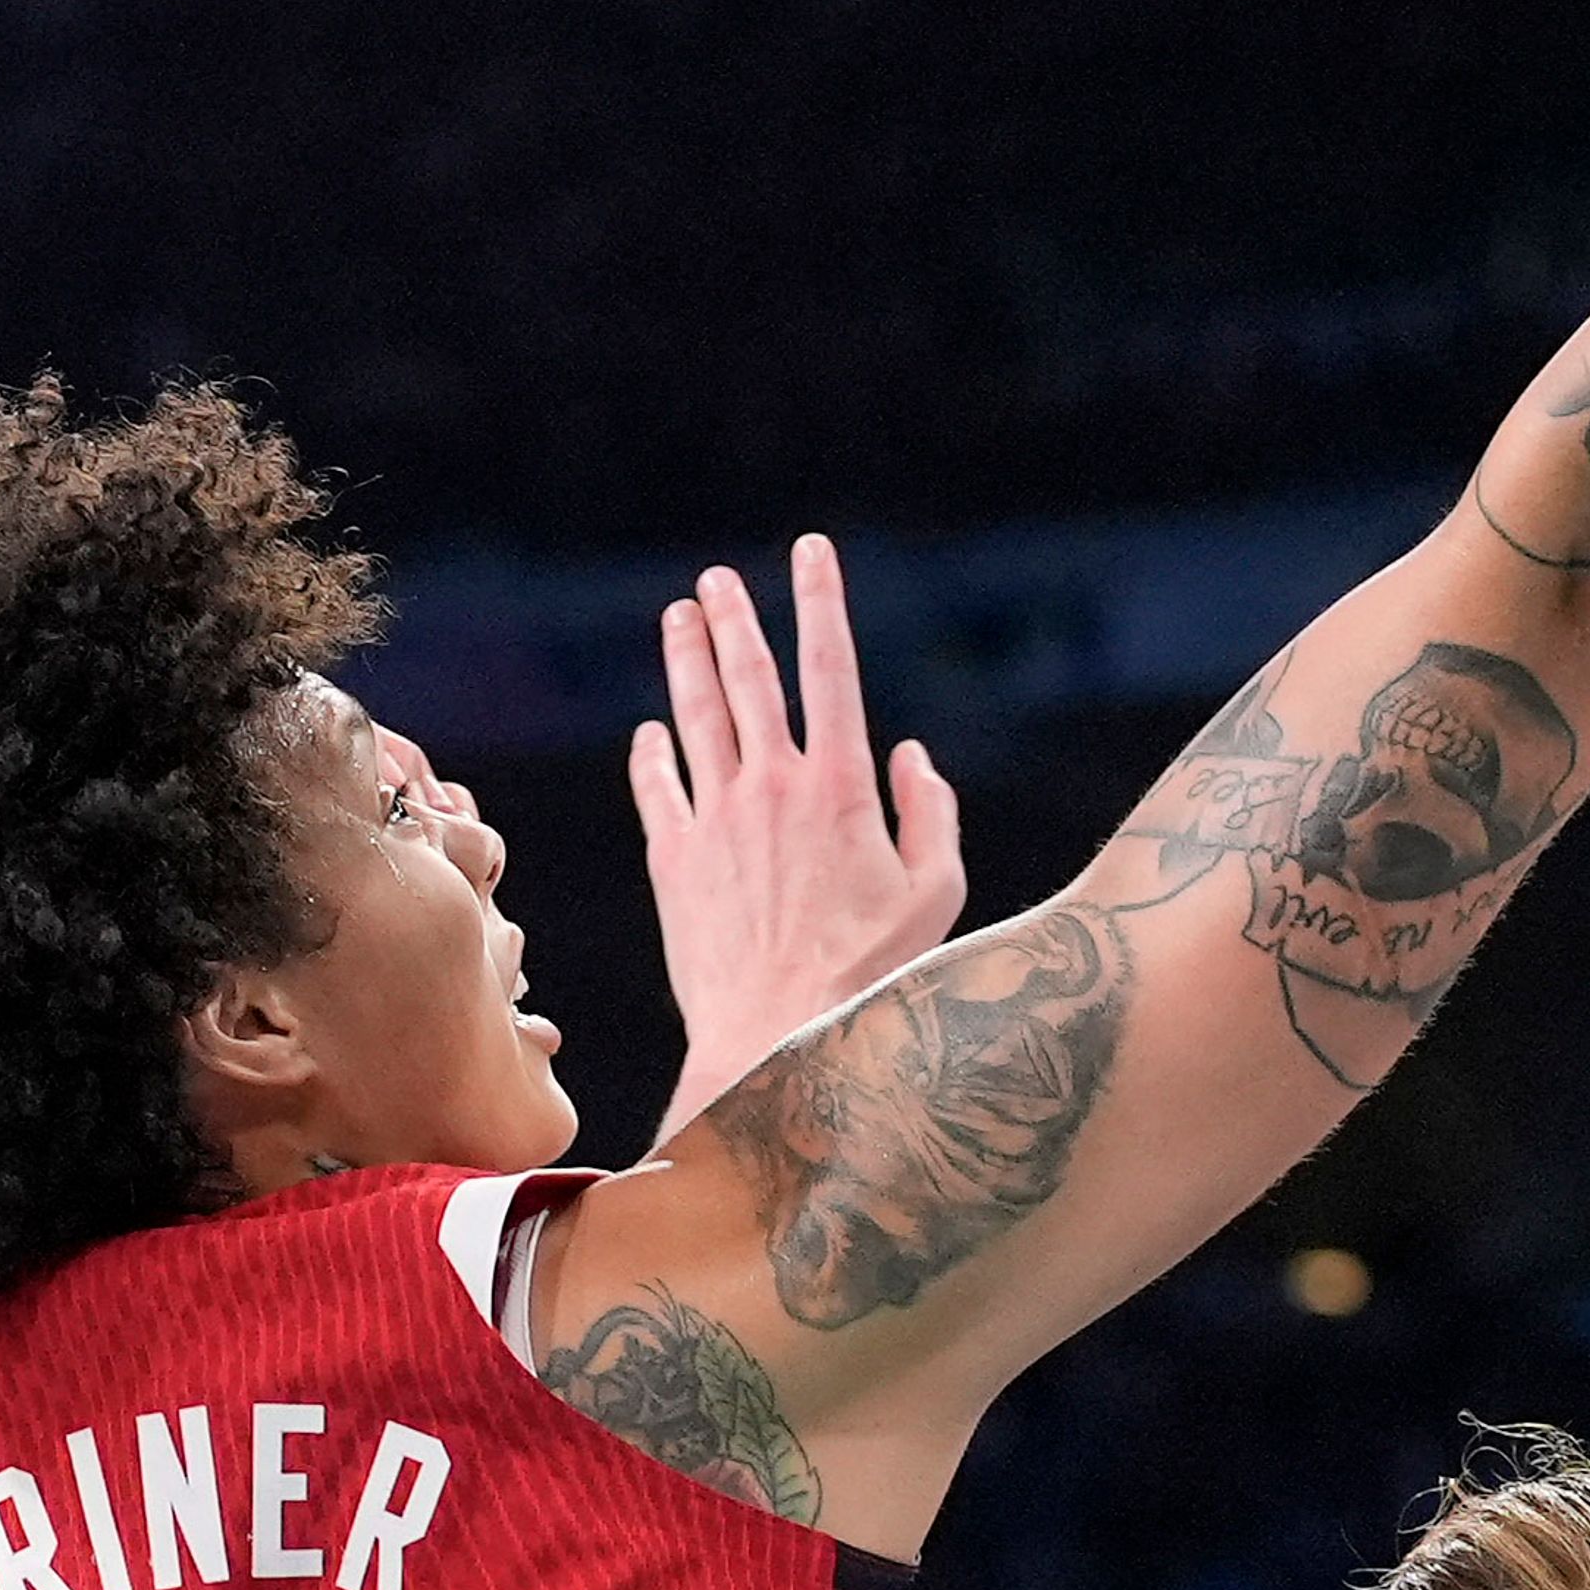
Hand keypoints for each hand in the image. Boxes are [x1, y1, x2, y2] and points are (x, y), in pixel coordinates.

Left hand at [632, 534, 965, 1138]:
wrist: (779, 1036)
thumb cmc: (871, 975)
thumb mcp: (936, 894)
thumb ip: (932, 814)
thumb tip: (913, 756)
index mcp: (842, 786)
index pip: (830, 667)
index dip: (821, 600)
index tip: (811, 553)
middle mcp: (772, 787)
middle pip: (748, 678)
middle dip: (734, 618)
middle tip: (718, 580)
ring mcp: (715, 819)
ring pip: (695, 716)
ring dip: (687, 661)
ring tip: (681, 618)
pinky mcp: (672, 859)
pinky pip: (657, 786)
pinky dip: (653, 752)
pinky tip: (652, 732)